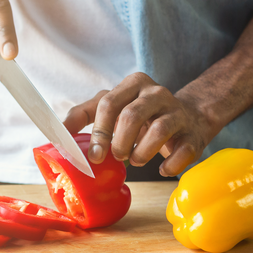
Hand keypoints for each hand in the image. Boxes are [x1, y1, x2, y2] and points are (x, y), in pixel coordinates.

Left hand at [63, 73, 221, 176]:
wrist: (190, 118)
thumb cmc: (143, 115)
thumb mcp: (114, 106)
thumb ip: (86, 114)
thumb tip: (58, 133)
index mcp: (134, 84)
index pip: (109, 103)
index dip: (98, 132)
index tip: (93, 155)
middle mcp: (157, 93)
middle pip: (132, 115)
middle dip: (119, 142)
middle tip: (116, 157)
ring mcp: (178, 112)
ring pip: (159, 130)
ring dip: (142, 153)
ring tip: (136, 160)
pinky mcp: (194, 134)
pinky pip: (182, 151)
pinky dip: (168, 165)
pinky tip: (161, 168)